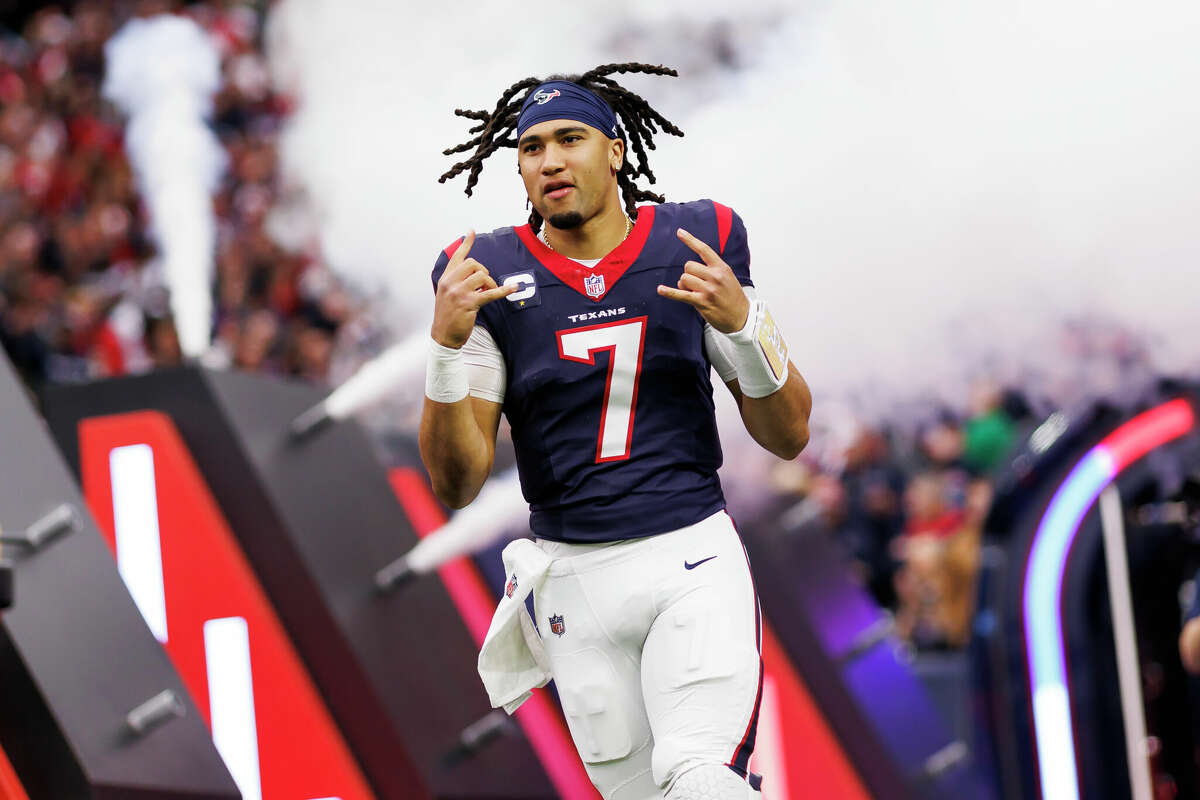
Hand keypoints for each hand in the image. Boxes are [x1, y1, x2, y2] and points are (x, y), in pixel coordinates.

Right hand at [431, 231, 518, 347]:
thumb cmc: (447, 316)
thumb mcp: (447, 295)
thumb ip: (457, 282)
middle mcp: (450, 282)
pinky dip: (504, 290)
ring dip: (490, 283)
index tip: (472, 231)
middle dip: (484, 272)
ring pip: (482, 276)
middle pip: (473, 264)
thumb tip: (479, 276)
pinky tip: (513, 288)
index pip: (457, 257)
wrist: (442, 336)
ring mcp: (458, 292)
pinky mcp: (469, 303)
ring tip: (487, 292)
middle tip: (486, 284)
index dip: (466, 244)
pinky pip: (490, 293)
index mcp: (445, 278)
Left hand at [656, 228, 750, 333]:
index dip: (690, 240)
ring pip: (684, 279)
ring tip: (694, 292)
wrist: (742, 316)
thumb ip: (712, 270)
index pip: (703, 249)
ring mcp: (708, 289)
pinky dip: (669, 292)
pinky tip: (661, 289)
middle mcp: (715, 276)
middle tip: (696, 285)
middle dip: (688, 275)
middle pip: (688, 266)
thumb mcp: (727, 277)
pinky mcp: (702, 302)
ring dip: (684, 286)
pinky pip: (681, 294)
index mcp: (721, 268)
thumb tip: (689, 271)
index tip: (679, 232)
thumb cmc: (733, 297)